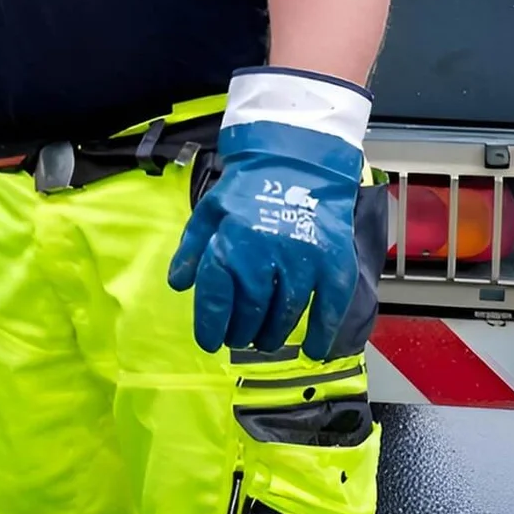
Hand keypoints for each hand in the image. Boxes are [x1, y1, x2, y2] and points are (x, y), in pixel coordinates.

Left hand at [167, 68, 370, 359]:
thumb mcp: (210, 212)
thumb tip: (179, 286)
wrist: (298, 161)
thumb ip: (192, 249)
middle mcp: (263, 257)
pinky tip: (313, 351)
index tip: (210, 342)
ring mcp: (302, 262)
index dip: (210, 325)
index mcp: (228, 244)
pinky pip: (329, 309)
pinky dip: (322, 335)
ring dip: (273, 335)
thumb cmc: (248, 189)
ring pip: (285, 315)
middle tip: (238, 340)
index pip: (214, 298)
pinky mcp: (334, 264)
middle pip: (249, 312)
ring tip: (265, 341)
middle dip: (241, 332)